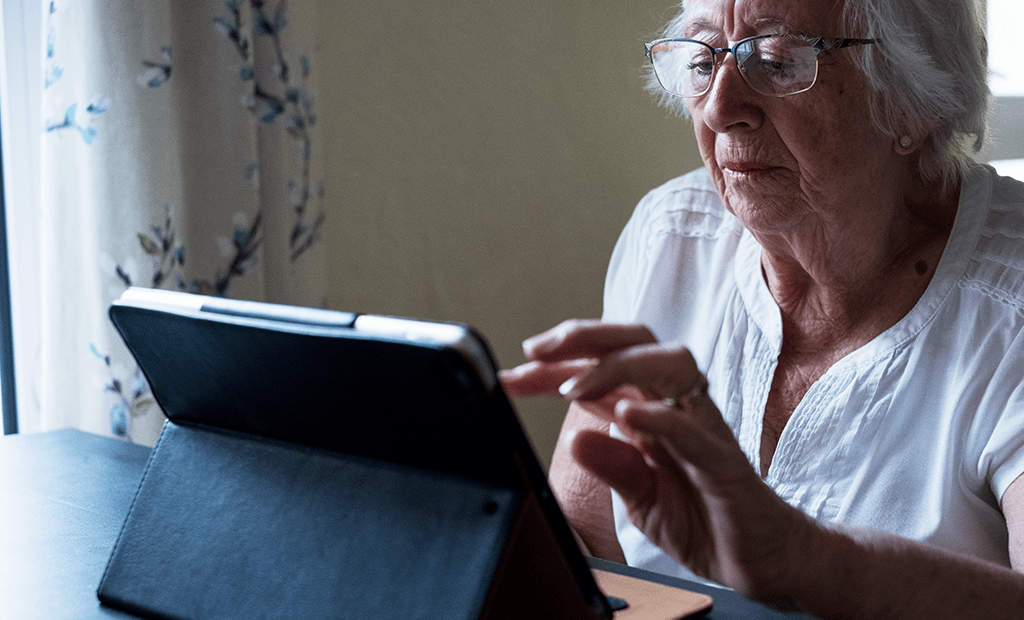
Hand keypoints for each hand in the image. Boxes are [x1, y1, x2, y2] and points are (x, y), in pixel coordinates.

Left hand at [500, 320, 817, 602]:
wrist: (760, 559)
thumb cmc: (704, 519)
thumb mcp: (640, 498)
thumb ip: (611, 466)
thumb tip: (574, 440)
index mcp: (651, 410)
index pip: (600, 368)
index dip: (555, 366)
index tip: (512, 374)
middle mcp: (677, 406)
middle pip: (637, 341)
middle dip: (584, 337)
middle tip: (535, 350)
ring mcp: (702, 426)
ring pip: (670, 364)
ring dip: (617, 366)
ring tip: (572, 387)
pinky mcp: (722, 459)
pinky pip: (693, 426)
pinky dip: (659, 416)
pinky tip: (626, 414)